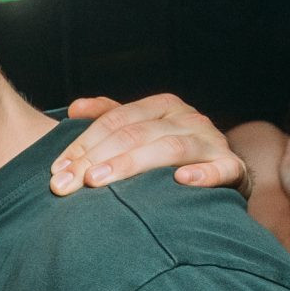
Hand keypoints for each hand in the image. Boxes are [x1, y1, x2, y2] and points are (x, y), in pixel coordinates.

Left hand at [51, 94, 248, 195]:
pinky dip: (203, 174)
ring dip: (130, 165)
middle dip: (95, 159)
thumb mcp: (140, 130)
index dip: (83, 144)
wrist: (223, 172)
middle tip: (66, 183)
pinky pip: (221, 169)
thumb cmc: (169, 153)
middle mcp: (187, 119)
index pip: (115, 121)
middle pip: (134, 135)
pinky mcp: (232, 168)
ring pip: (168, 148)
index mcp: (163, 106)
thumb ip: (109, 117)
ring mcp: (211, 142)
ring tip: (97, 181)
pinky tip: (181, 180)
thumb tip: (75, 107)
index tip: (57, 169)